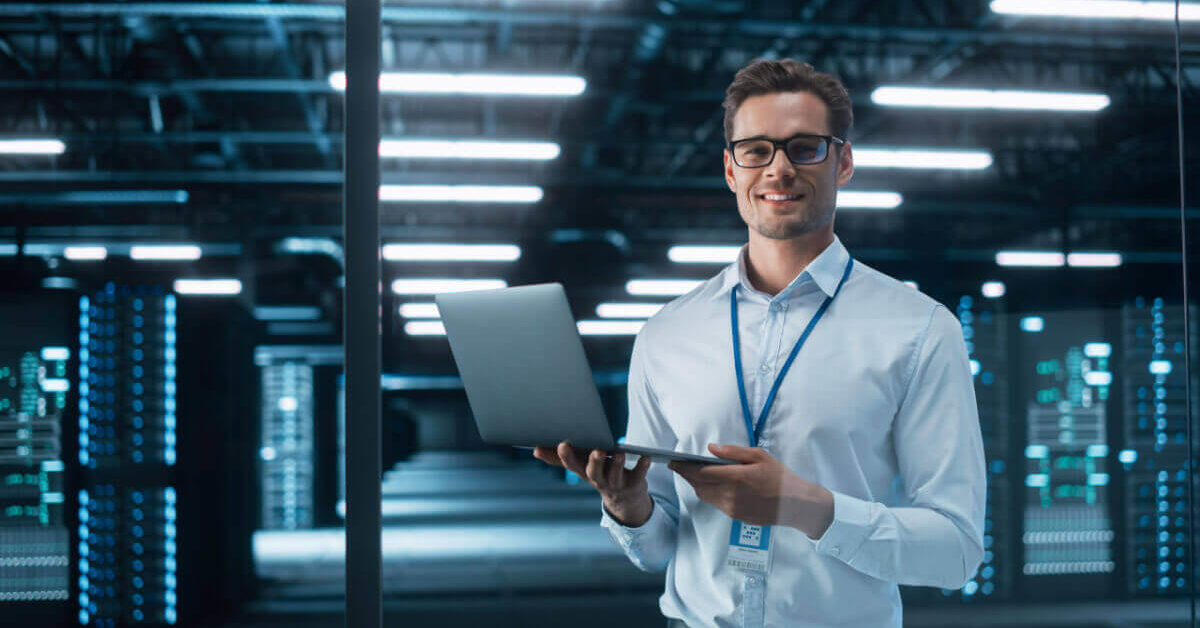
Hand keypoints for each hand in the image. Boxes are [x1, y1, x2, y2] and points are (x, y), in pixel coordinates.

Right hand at [532, 441, 653, 526]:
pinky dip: (642, 466)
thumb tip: (534, 449)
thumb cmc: (600, 474)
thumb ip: (559, 458)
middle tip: (595, 450)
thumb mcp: (581, 466)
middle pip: (593, 472)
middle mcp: (598, 480)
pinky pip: (639, 475)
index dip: (566, 456)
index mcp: (584, 472)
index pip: (572, 465)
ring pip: (615, 475)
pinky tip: (644, 457)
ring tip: (618, 452)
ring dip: (616, 464)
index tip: (562, 443)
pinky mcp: (634, 484)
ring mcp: (616, 484)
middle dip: (593, 461)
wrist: (624, 500)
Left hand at [669, 444, 833, 537]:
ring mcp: (732, 508)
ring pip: (704, 496)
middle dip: (687, 475)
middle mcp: (730, 495)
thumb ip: (733, 452)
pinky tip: (712, 485)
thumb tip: (710, 448)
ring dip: (696, 485)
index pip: (700, 473)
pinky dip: (709, 493)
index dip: (684, 467)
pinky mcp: (735, 516)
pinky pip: (715, 503)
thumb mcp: (759, 456)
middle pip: (698, 485)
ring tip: (694, 474)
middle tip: (680, 466)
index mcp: (736, 477)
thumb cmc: (779, 476)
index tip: (673, 461)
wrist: (795, 504)